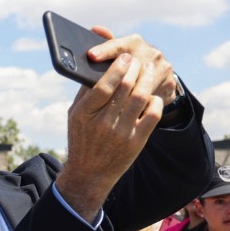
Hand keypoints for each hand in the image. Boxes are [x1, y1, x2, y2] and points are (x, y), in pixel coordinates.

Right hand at [58, 29, 171, 220]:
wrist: (89, 173)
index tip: (124, 57)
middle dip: (135, 68)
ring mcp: (121, 133)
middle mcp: (102, 124)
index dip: (116, 68)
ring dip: (147, 80)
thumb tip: (99, 66)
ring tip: (147, 71)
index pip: (103, 86)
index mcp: (84, 114)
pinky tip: (151, 96)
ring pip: (141, 97)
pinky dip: (155, 101)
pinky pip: (153, 114)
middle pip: (125, 87)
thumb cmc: (82, 139)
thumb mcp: (75, 116)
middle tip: (138, 60)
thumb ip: (85, 92)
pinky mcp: (136, 141)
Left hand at [87, 28, 178, 104]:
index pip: (119, 44)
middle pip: (132, 63)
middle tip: (96, 85)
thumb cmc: (127, 69)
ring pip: (141, 80)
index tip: (91, 56)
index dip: (105, 50)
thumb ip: (106, 45)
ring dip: (125, 91)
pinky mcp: (169, 82)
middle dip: (115, 75)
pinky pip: (151, 94)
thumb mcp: (115, 57)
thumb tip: (95, 29)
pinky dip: (138, 102)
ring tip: (107, 102)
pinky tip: (125, 110)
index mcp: (134, 43)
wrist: (155, 82)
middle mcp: (150, 52)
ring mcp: (162, 67)